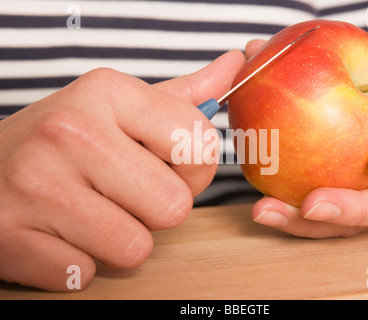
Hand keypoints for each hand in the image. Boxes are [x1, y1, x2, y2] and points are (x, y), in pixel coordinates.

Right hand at [0, 49, 244, 290]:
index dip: (192, 169)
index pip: (202, 146)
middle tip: (120, 192)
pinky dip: (78, 262)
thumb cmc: (61, 139)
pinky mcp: (13, 237)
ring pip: (136, 247)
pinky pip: (86, 273)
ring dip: (120, 238)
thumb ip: (182, 94)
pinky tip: (57, 234)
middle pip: (175, 206)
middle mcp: (71, 132)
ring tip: (88, 212)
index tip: (163, 164)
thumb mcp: (116, 104)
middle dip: (156, 209)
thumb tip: (233, 65)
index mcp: (107, 92)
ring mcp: (37, 185)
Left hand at [246, 40, 367, 237]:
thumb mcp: (351, 72)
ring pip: (351, 225)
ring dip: (308, 223)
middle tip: (312, 204)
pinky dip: (291, 217)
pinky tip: (263, 209)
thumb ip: (313, 64)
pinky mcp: (346, 212)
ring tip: (267, 211)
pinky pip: (321, 221)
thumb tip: (251, 50)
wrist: (359, 115)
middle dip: (352, 209)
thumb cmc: (363, 92)